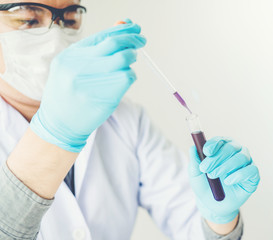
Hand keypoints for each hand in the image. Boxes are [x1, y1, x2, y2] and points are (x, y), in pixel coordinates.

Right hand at [30, 20, 145, 151]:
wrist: (60, 123)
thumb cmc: (70, 91)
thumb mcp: (75, 65)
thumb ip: (97, 49)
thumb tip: (123, 27)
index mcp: (71, 56)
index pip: (102, 36)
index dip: (123, 30)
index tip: (135, 29)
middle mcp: (79, 66)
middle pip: (115, 44)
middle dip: (132, 40)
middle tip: (140, 41)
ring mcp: (92, 82)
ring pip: (124, 60)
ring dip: (131, 60)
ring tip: (126, 65)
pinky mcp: (105, 96)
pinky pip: (127, 77)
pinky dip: (130, 76)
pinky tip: (124, 80)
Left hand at [188, 137, 259, 223]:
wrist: (213, 205)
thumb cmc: (205, 186)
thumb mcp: (195, 175)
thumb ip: (194, 161)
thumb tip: (193, 148)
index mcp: (222, 148)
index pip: (221, 140)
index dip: (214, 144)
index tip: (205, 151)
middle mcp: (236, 153)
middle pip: (231, 147)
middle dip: (217, 157)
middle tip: (205, 168)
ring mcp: (246, 164)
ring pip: (241, 157)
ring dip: (226, 166)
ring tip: (213, 176)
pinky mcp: (253, 177)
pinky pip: (251, 170)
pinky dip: (239, 174)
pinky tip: (228, 181)